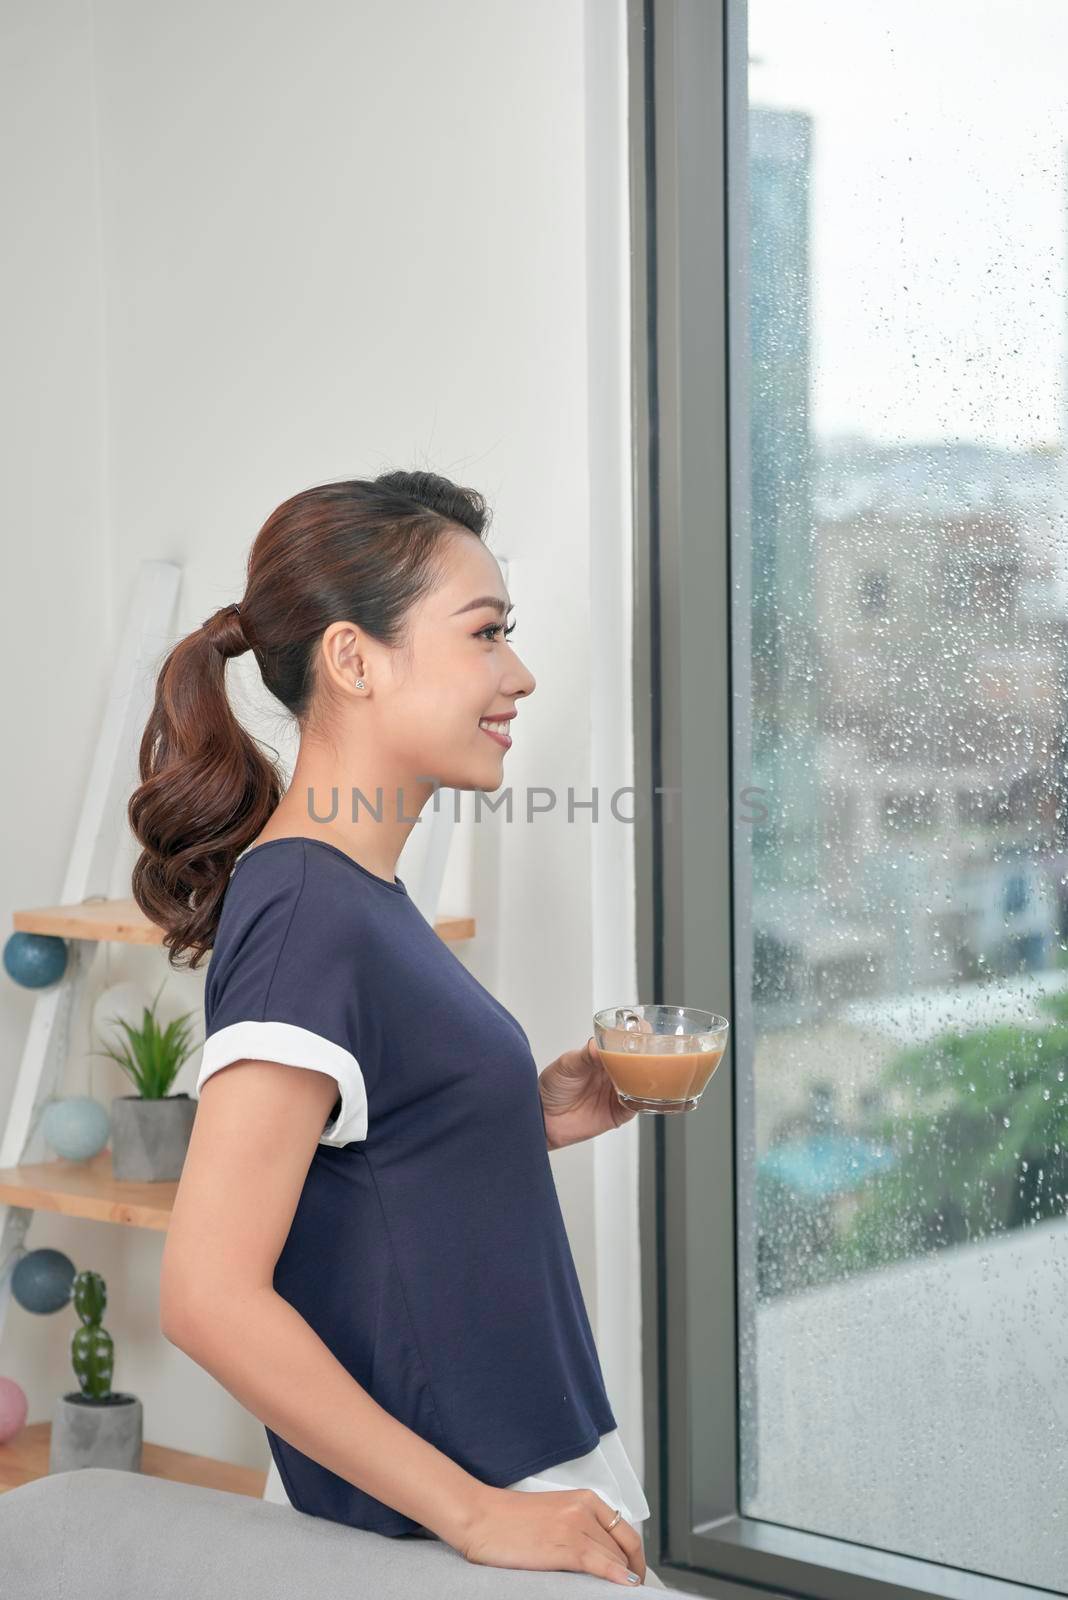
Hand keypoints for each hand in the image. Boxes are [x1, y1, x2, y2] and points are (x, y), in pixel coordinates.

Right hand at [458, 1484, 646, 1585]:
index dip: (636, 1558)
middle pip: (623, 1547)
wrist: (480, 1517)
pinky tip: (625, 1588)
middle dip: (631, 1572)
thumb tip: (603, 1556)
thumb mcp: (555, 1514)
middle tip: (630, 1592)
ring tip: (624, 1595)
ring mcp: (575, 1526)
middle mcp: (584, 1509)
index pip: (626, 1532)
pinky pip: (601, 1564)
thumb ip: (580, 1526)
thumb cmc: (510, 1520)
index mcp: (584, 1498)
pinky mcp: (564, 1546)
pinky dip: (616, 1578)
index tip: (635, 1576)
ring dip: (624, 1579)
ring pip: (614, 1558)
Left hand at [538, 1036, 638, 1149]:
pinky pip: (635, 1107)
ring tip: (648, 1072)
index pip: (624, 1044)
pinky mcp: (617, 1113)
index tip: (641, 1032)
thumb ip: (584, 1056)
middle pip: (637, 1063)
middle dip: (647, 1057)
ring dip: (646, 1079)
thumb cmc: (552, 1087)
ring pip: (640, 1084)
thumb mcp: (566, 1065)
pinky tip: (640, 1094)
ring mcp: (616, 1093)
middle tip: (650, 1053)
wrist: (544, 1117)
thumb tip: (597, 1045)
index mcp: (601, 1057)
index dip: (635, 1038)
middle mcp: (612, 1074)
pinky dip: (641, 1101)